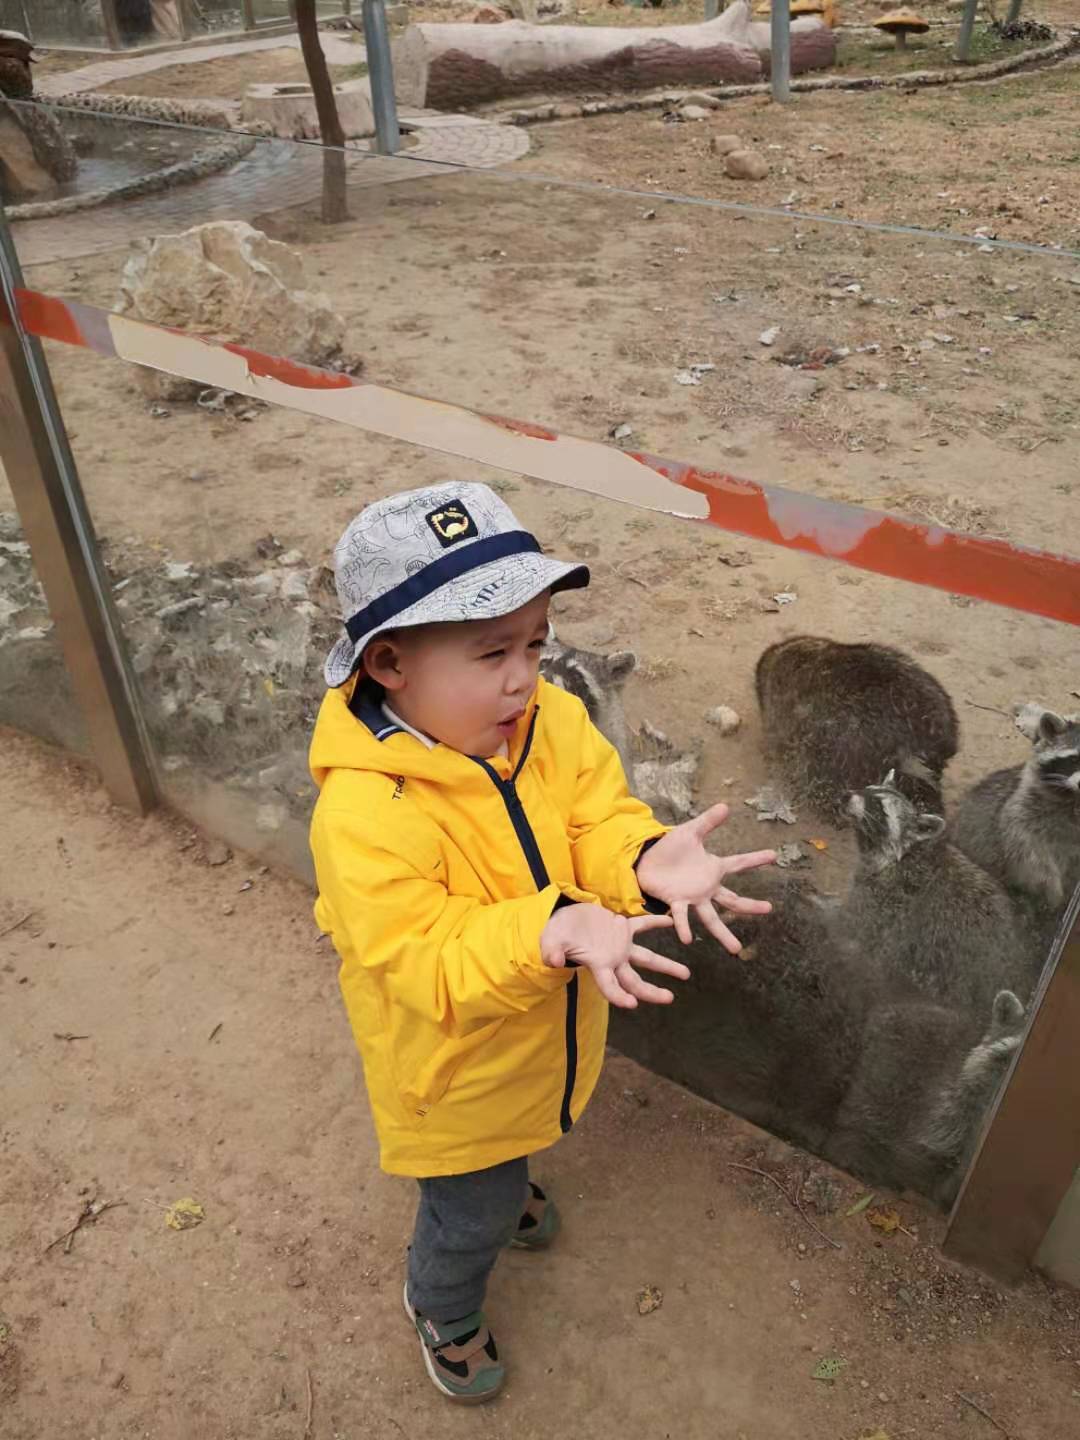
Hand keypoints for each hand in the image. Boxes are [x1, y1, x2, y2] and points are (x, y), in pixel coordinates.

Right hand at [541, 904, 686, 1009]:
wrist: (561, 917)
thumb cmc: (556, 934)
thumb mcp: (551, 941)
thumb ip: (553, 951)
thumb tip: (554, 961)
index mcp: (599, 965)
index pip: (610, 986)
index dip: (619, 996)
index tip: (632, 1005)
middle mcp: (613, 959)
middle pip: (635, 981)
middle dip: (652, 992)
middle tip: (670, 999)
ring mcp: (620, 944)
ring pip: (646, 958)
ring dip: (666, 965)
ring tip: (686, 974)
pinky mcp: (622, 927)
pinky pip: (643, 926)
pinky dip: (656, 923)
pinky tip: (671, 921)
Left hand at [635, 803, 775, 952]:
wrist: (646, 861)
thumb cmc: (669, 849)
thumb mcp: (690, 832)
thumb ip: (708, 821)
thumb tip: (726, 806)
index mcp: (712, 868)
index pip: (739, 863)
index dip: (756, 859)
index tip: (774, 855)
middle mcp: (706, 888)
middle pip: (732, 900)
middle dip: (750, 906)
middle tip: (769, 909)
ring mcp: (692, 897)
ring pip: (711, 918)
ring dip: (723, 934)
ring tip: (736, 949)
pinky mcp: (675, 902)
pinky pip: (682, 916)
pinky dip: (684, 927)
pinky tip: (688, 939)